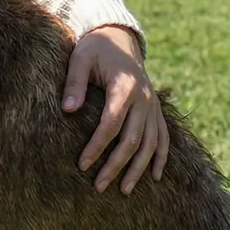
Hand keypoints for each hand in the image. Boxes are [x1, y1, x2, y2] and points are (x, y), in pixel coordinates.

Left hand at [62, 25, 168, 194]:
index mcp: (125, 86)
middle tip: (99, 186)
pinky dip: (160, 157)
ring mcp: (153, 106)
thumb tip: (67, 109)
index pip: (111, 124)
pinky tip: (154, 176)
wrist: (119, 38)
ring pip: (150, 143)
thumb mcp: (80, 58)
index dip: (97, 146)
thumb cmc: (94, 49)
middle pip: (132, 139)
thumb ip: (74, 83)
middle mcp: (144, 98)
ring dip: (138, 168)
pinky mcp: (155, 110)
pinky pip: (162, 137)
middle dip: (116, 165)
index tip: (82, 164)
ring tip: (124, 190)